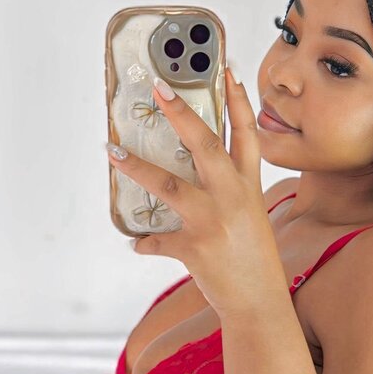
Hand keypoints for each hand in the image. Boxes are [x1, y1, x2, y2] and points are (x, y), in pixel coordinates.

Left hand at [105, 67, 287, 319]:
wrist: (260, 303)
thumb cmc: (255, 262)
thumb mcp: (251, 218)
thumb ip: (228, 194)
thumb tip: (196, 181)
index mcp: (249, 187)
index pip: (245, 134)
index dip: (236, 100)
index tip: (225, 70)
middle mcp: (232, 197)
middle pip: (203, 144)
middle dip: (180, 113)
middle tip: (158, 88)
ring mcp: (212, 221)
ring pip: (167, 184)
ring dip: (136, 167)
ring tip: (112, 152)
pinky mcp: (194, 248)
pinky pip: (157, 241)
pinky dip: (145, 242)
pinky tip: (135, 242)